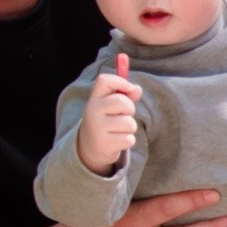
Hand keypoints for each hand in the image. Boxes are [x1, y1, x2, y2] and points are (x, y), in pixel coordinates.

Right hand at [78, 55, 138, 176]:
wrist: (89, 146)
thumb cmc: (107, 121)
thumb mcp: (112, 106)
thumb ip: (126, 95)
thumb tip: (137, 89)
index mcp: (94, 98)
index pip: (104, 80)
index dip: (120, 81)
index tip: (128, 89)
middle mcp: (92, 111)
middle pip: (122, 102)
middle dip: (130, 109)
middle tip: (124, 115)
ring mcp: (97, 128)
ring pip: (129, 123)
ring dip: (130, 128)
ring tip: (119, 130)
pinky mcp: (104, 144)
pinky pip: (129, 139)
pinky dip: (128, 140)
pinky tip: (117, 141)